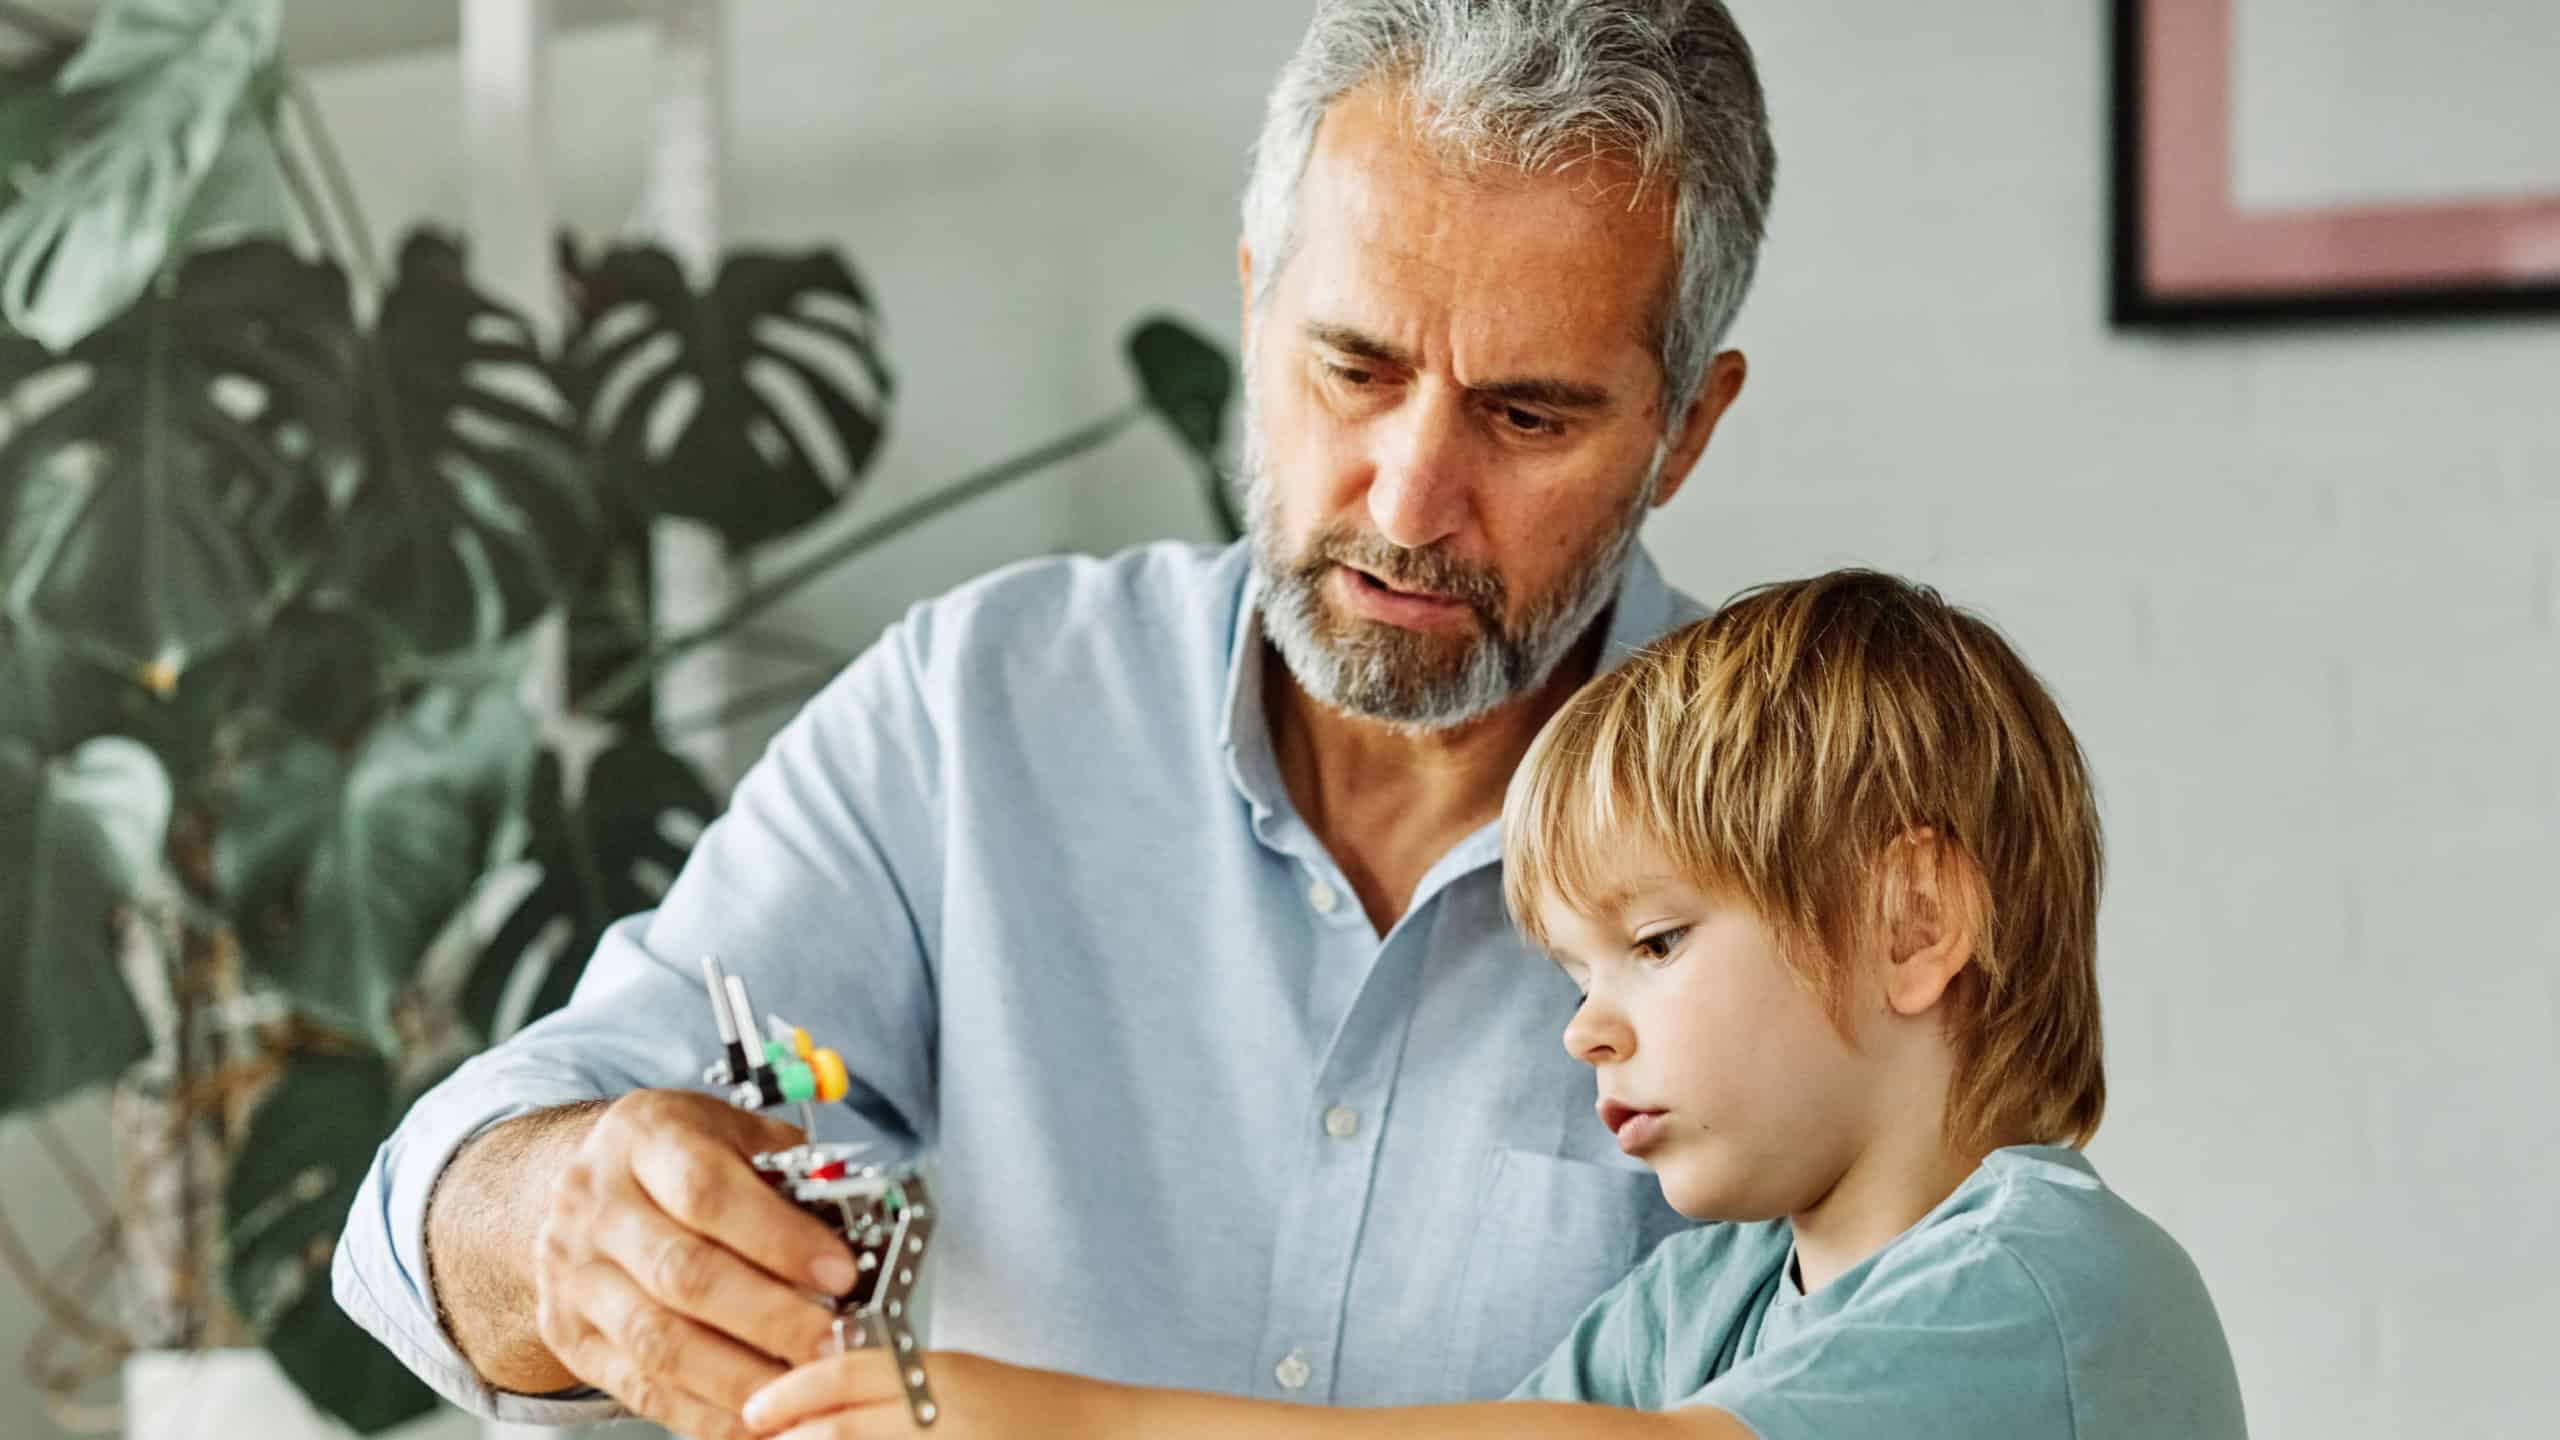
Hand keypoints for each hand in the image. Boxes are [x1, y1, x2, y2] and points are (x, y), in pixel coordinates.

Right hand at [532, 1088, 862, 1439]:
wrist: (576, 1184)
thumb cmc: (671, 1155)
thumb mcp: (725, 1128)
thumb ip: (784, 1167)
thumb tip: (850, 1218)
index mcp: (644, 1138)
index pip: (708, 1192)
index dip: (778, 1237)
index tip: (839, 1272)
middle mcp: (596, 1207)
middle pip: (683, 1273)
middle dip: (770, 1317)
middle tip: (831, 1342)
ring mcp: (576, 1276)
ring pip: (657, 1341)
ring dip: (739, 1376)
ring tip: (802, 1389)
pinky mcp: (571, 1337)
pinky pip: (639, 1386)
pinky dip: (702, 1412)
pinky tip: (754, 1418)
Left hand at [743, 1350, 1114, 1439]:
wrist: (1110, 1439)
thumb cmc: (1045, 1416)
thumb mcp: (967, 1382)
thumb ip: (902, 1387)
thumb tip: (824, 1406)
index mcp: (941, 1376)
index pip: (844, 1374)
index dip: (787, 1395)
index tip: (751, 1411)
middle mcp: (941, 1417)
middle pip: (836, 1429)